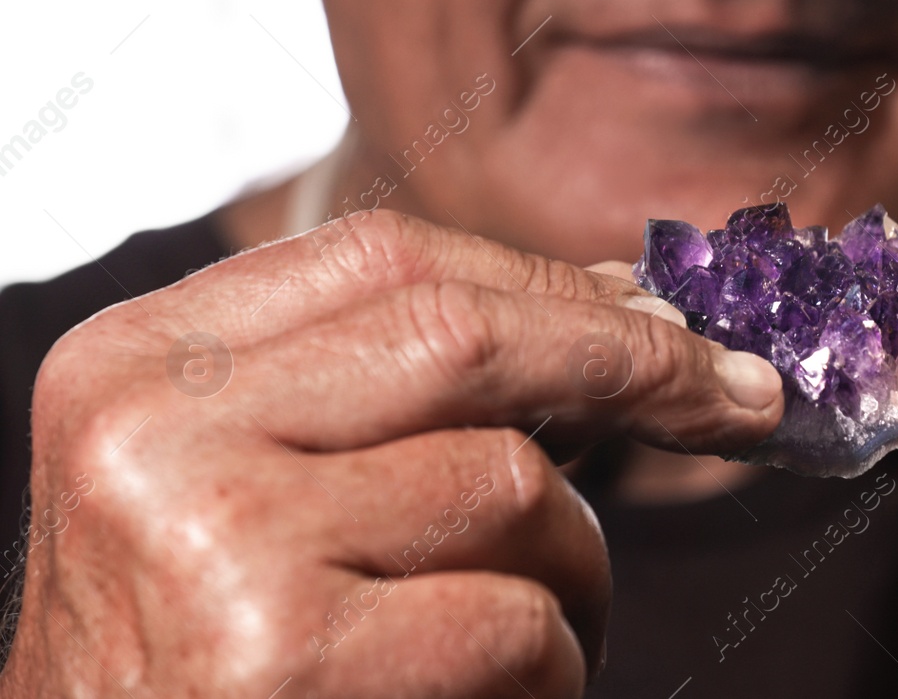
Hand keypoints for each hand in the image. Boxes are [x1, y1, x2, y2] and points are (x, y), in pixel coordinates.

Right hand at [1, 210, 781, 697]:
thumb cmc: (198, 660)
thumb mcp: (243, 489)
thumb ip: (391, 396)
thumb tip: (617, 308)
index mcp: (138, 362)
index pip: (389, 259)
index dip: (552, 281)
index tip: (666, 315)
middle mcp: (156, 433)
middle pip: (464, 334)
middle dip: (633, 363)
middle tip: (740, 397)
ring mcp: (216, 541)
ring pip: (513, 485)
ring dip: (572, 569)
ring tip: (531, 636)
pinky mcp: (282, 656)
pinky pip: (515, 617)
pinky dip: (550, 666)